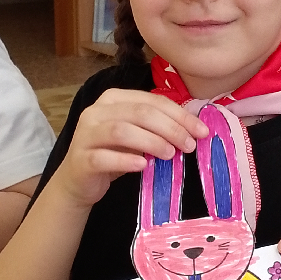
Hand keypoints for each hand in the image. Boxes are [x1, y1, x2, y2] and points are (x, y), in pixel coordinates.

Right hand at [52, 90, 208, 208]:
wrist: (79, 180)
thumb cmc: (113, 154)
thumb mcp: (137, 136)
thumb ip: (157, 127)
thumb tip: (194, 129)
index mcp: (113, 99)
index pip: (152, 101)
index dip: (180, 115)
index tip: (202, 131)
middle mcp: (96, 111)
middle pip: (140, 113)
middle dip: (170, 128)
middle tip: (189, 145)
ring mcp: (85, 134)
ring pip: (121, 131)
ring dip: (151, 142)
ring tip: (170, 154)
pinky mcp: (80, 159)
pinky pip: (104, 157)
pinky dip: (126, 161)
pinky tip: (143, 166)